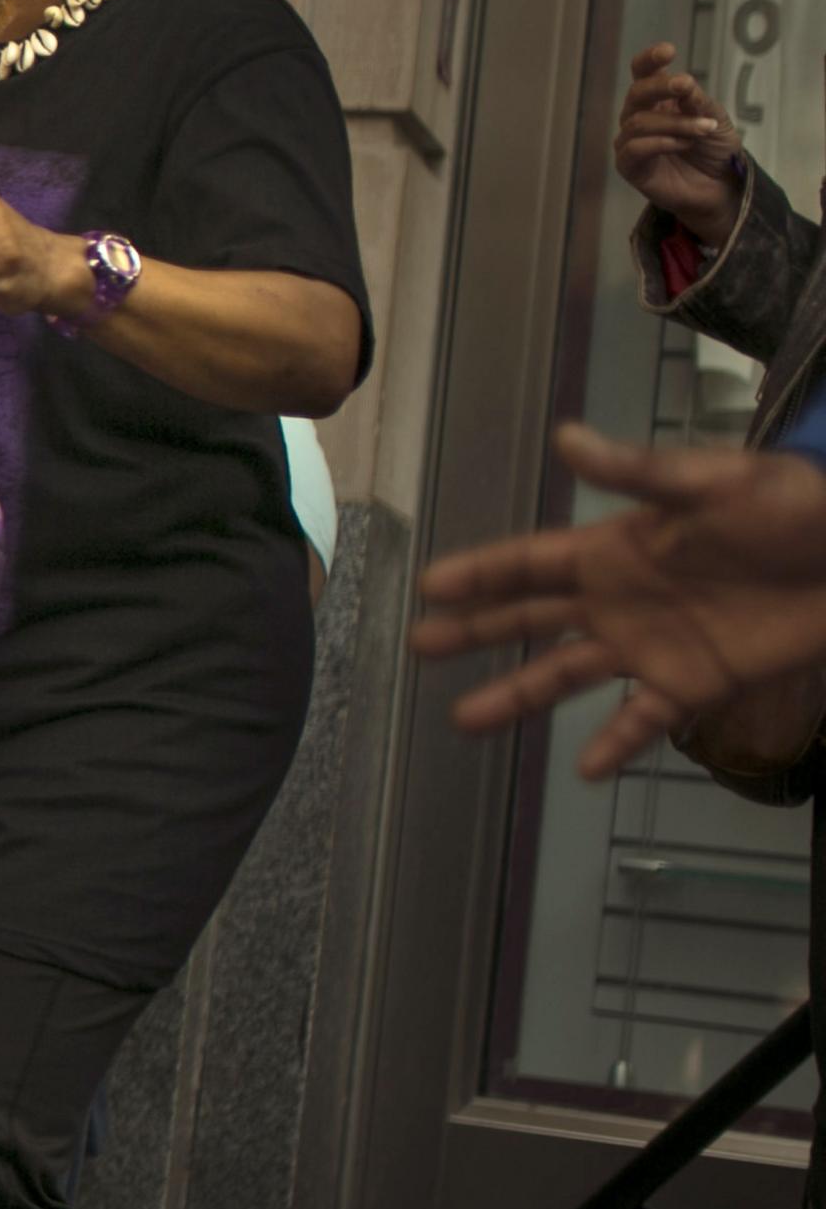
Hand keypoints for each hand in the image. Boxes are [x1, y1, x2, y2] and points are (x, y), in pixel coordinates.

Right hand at [413, 422, 825, 777]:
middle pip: (531, 619)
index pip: (530, 564)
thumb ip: (637, 472)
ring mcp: (652, 647)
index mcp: (616, 548)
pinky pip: (643, 720)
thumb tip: (564, 439)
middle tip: (420, 645)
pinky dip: (614, 743)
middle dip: (474, 631)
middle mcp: (619, 601)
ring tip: (465, 720)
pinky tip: (584, 769)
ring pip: (566, 676)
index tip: (428, 586)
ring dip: (517, 696)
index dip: (479, 574)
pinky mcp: (695, 685)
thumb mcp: (716, 482)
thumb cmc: (795, 510)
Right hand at [613, 40, 743, 247]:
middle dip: (661, 86)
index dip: (649, 60)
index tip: (668, 51)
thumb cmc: (715, 150)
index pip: (643, 74)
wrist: (720, 188)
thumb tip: (683, 84)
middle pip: (636, 92)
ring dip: (675, 122)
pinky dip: (662, 142)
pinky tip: (683, 145)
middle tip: (687, 85)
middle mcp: (640, 117)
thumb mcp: (716, 119)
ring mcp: (631, 142)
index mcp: (659, 101)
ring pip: (638, 121)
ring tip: (703, 130)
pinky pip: (634, 148)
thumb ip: (698, 102)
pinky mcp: (629, 167)